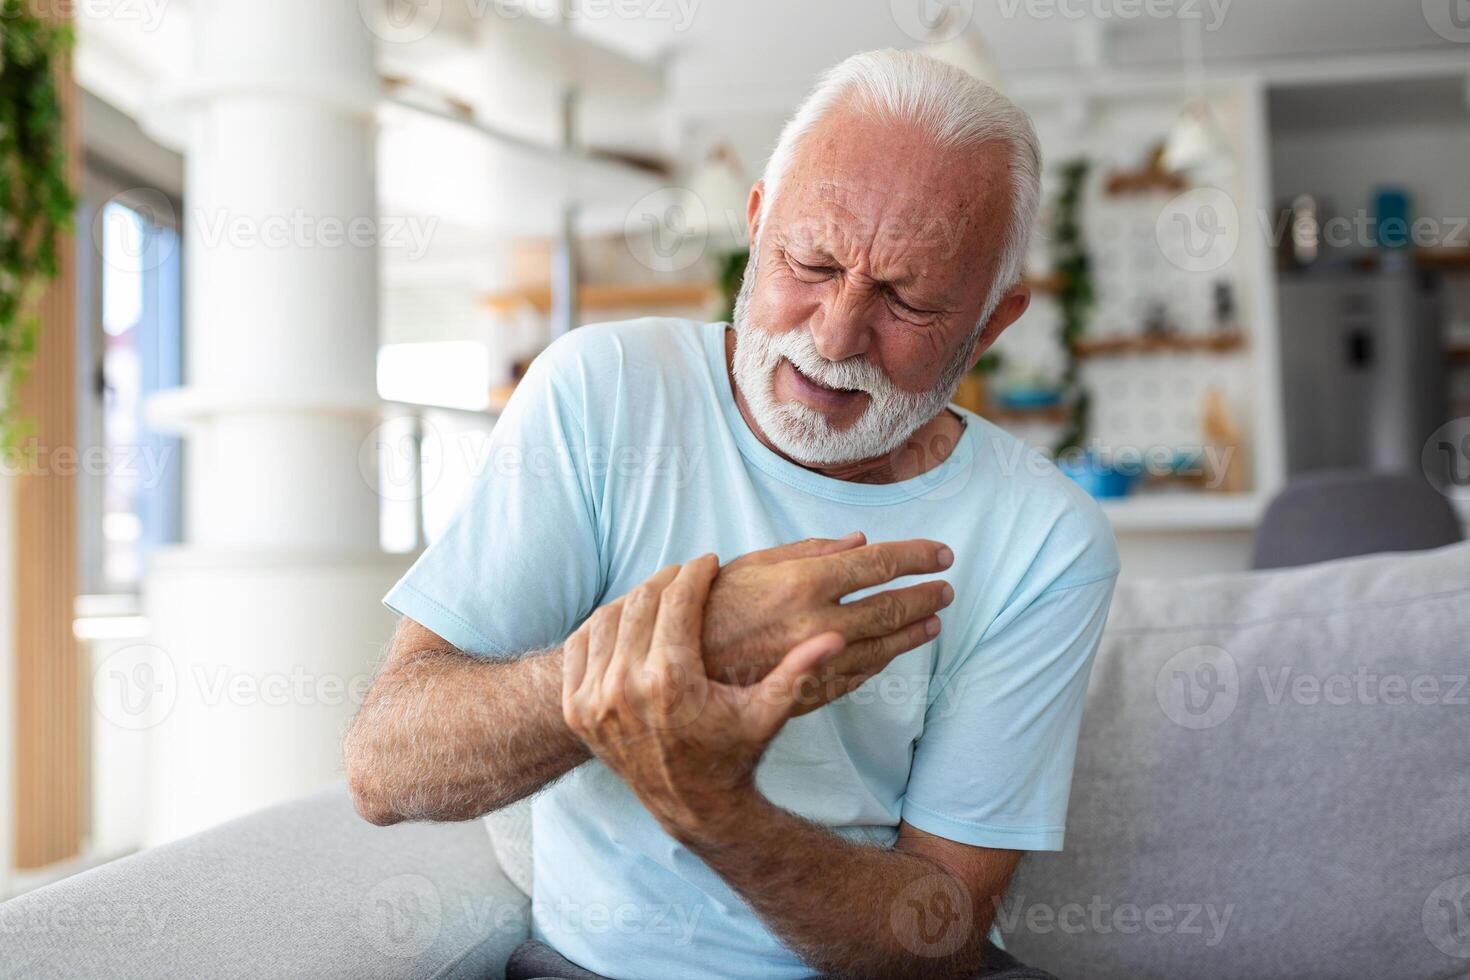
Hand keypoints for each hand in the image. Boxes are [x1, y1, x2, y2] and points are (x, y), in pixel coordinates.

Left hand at [562, 555, 848, 831]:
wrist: (690, 804)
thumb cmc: (733, 753)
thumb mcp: (766, 713)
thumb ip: (798, 672)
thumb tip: (835, 637)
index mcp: (670, 680)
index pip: (676, 600)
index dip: (695, 573)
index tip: (709, 560)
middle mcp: (625, 686)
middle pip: (642, 602)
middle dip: (667, 580)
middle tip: (687, 572)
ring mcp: (594, 699)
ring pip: (609, 618)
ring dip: (635, 598)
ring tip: (661, 592)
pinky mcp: (577, 709)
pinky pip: (582, 644)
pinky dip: (603, 625)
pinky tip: (629, 619)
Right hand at [703, 534, 953, 713]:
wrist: (673, 667)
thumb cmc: (705, 606)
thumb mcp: (750, 565)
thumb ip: (808, 551)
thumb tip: (860, 542)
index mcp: (803, 582)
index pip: (878, 564)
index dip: (916, 557)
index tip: (941, 554)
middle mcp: (816, 623)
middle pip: (890, 607)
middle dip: (925, 595)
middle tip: (946, 588)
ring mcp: (815, 662)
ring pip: (882, 647)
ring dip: (913, 632)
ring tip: (933, 621)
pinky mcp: (807, 691)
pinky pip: (858, 675)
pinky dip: (881, 661)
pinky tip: (892, 651)